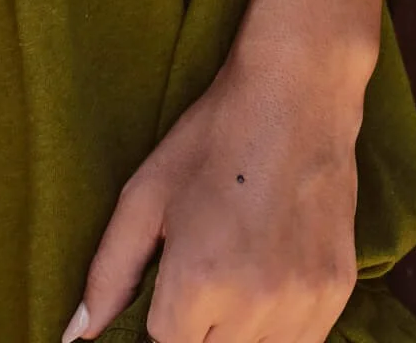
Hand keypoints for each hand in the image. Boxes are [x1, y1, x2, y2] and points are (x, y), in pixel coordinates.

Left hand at [63, 42, 362, 342]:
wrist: (296, 97)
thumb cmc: (213, 140)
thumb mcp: (145, 195)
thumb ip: (109, 273)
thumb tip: (78, 335)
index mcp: (197, 279)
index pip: (165, 342)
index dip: (164, 313)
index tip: (174, 278)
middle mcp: (253, 304)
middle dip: (199, 324)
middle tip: (207, 270)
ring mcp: (302, 303)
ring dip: (239, 332)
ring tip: (238, 273)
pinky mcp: (337, 294)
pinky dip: (279, 328)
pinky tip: (271, 280)